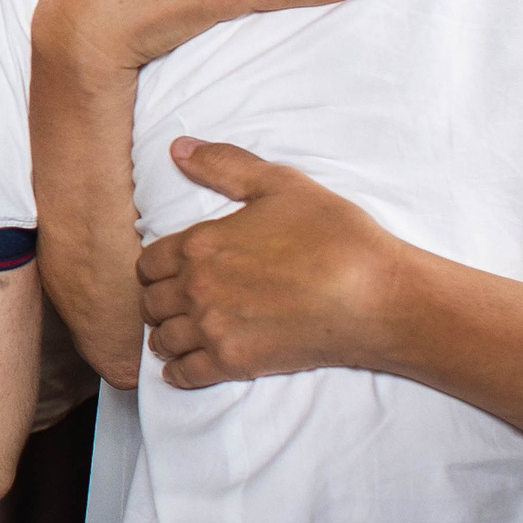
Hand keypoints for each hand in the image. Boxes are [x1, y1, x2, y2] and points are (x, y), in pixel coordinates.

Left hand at [137, 138, 402, 387]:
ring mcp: (214, 330)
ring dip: (167, 334)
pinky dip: (179, 371)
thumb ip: (223, 165)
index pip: (147, 263)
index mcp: (201, 244)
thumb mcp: (279, 184)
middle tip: (176, 300)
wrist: (375, 296)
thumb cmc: (334, 235)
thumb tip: (179, 147)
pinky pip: (184, 375)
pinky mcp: (235, 364)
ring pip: (162, 339)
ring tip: (182, 330)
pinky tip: (186, 365)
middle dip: (159, 299)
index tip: (171, 270)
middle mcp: (198, 289)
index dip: (156, 266)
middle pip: (150, 302)